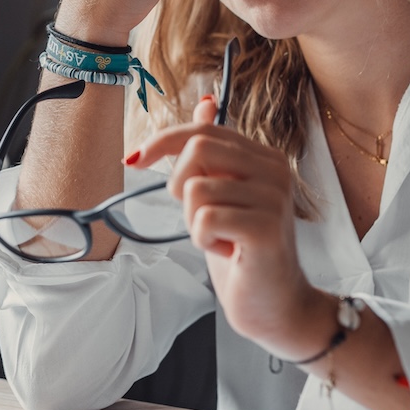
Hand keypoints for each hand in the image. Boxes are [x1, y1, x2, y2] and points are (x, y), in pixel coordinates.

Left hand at [134, 96, 325, 357]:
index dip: (162, 141)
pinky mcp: (265, 228)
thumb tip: (205, 104)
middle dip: (178, 185)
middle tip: (197, 216)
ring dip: (193, 222)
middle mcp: (274, 171)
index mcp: (264, 157)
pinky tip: (228, 252)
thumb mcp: (223, 194)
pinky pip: (204, 220)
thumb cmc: (244, 252)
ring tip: (220, 239)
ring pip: (195, 190)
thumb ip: (215, 152)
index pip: (203, 130)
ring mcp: (273, 198)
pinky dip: (203, 242)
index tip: (134, 159)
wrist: (275, 305)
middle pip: (197, 149)